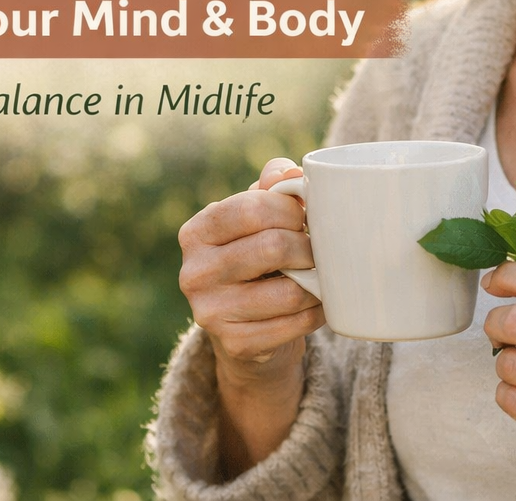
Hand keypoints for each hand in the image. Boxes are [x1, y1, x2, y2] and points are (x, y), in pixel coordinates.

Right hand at [177, 157, 323, 472]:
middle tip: (318, 249)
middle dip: (308, 246)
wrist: (245, 330)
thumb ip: (272, 186)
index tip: (305, 216)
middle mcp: (194, 272)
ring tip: (322, 277)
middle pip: (272, 247)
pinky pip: (294, 325)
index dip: (290, 209)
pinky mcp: (235, 345)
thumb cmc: (257, 259)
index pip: (251, 208)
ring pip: (287, 291)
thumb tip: (293, 171)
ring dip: (317, 283)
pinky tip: (317, 305)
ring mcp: (209, 313)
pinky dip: (315, 313)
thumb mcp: (256, 217)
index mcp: (196, 232)